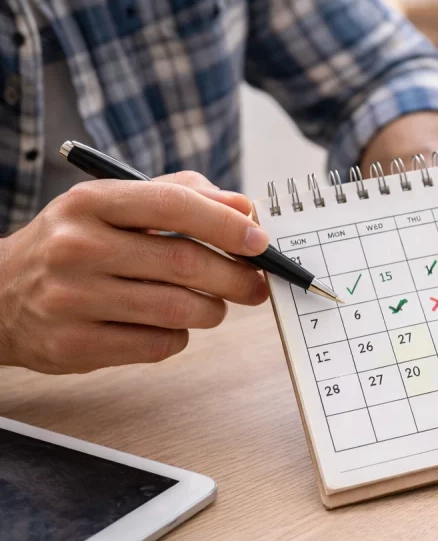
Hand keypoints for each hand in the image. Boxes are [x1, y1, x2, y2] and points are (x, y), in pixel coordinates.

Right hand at [0, 172, 269, 373]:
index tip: (261, 241)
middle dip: (235, 277)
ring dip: (211, 310)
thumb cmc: (73, 246)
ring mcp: (72, 298)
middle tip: (256, 285)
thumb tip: (244, 206)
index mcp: (89, 202)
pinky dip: (178, 336)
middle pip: (184, 262)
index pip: (173, 205)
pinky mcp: (76, 344)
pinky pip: (159, 344)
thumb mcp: (110, 206)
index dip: (226, 223)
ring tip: (211, 305)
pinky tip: (167, 325)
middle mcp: (76, 246)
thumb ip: (178, 196)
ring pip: (178, 308)